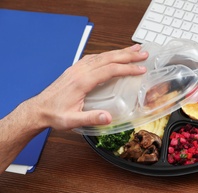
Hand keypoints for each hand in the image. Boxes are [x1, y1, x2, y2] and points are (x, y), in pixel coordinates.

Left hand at [0, 45, 147, 173]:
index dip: (127, 69)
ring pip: (102, 56)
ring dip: (119, 52)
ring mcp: (77, 68)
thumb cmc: (55, 115)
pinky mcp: (75, 69)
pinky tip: (112, 55)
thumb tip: (108, 117)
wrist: (38, 109)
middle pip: (108, 58)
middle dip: (128, 55)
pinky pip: (94, 58)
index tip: (141, 69)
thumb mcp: (72, 120)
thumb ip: (90, 118)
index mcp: (82, 81)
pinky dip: (107, 54)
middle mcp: (80, 71)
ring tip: (133, 50)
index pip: (109, 70)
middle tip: (143, 53)